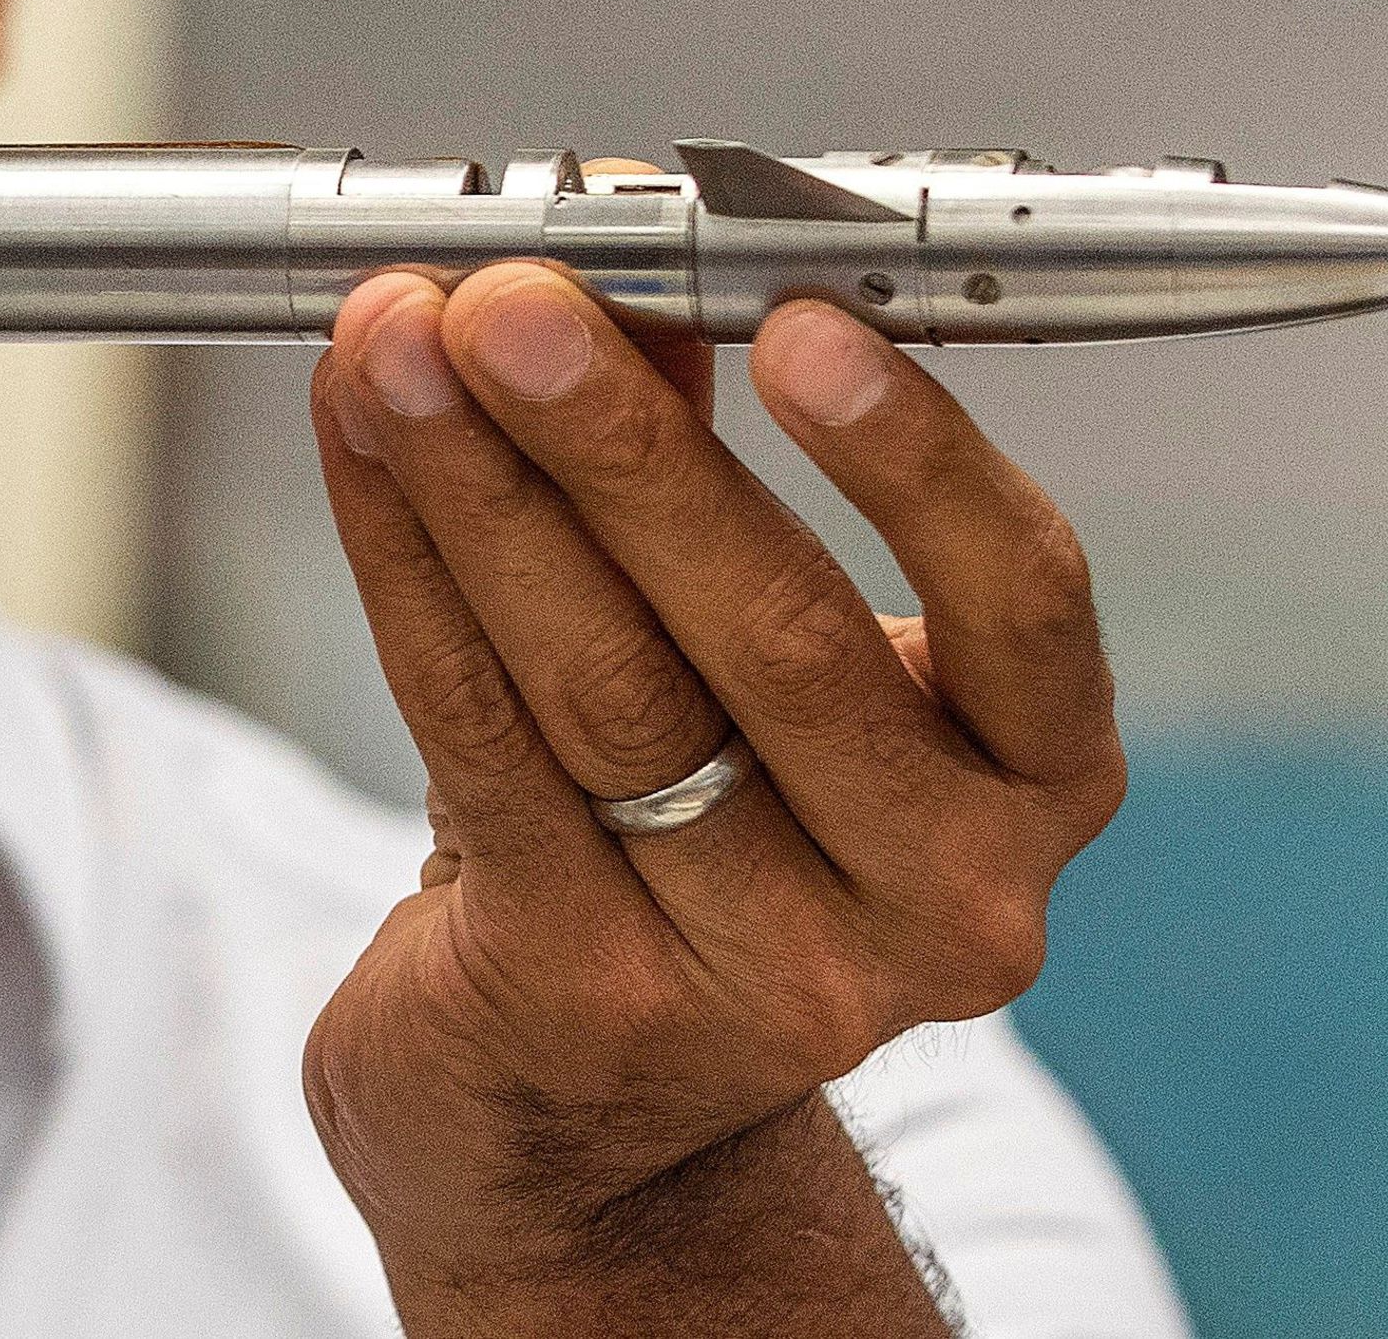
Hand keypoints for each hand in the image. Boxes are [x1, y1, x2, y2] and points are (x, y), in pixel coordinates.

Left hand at [299, 261, 1125, 1329]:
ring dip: (475, 484)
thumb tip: (633, 260)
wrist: (595, 1127)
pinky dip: (402, 562)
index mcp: (1029, 782)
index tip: (796, 313)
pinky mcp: (584, 992)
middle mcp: (938, 897)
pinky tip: (358, 448)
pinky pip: (473, 734)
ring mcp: (766, 970)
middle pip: (772, 634)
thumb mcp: (747, 652)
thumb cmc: (695, 834)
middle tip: (514, 301)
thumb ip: (704, 457)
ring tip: (394, 344)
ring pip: (601, 681)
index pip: (1022, 602)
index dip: (914, 455)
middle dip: (621, 441)